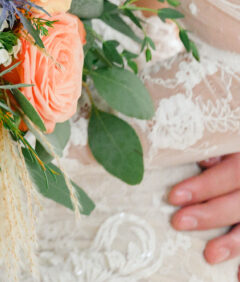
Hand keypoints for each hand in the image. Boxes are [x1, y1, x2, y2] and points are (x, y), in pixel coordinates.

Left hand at [169, 153, 239, 274]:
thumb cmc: (227, 148)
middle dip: (211, 215)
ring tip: (210, 255)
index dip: (205, 186)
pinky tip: (239, 276)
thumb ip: (217, 149)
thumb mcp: (227, 139)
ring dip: (234, 243)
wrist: (239, 143)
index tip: (174, 197)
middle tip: (179, 222)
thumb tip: (204, 161)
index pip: (232, 174)